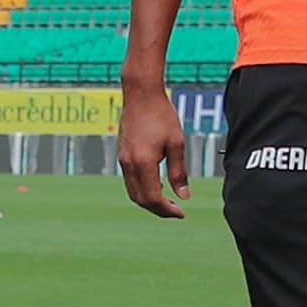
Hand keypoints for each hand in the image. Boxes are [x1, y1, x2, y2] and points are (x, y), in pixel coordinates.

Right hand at [118, 74, 190, 218]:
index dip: (166, 210)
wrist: (141, 93)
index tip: (181, 213)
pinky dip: (143, 188)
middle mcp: (128, 164)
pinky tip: (157, 183)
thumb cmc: (161, 115)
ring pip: (133, 191)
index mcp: (143, 163)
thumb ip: (179, 172)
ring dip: (149, 200)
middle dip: (158, 209)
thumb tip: (184, 196)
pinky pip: (130, 180)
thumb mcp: (176, 144)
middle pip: (140, 199)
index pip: (152, 198)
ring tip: (168, 199)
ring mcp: (122, 159)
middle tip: (176, 211)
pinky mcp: (122, 154)